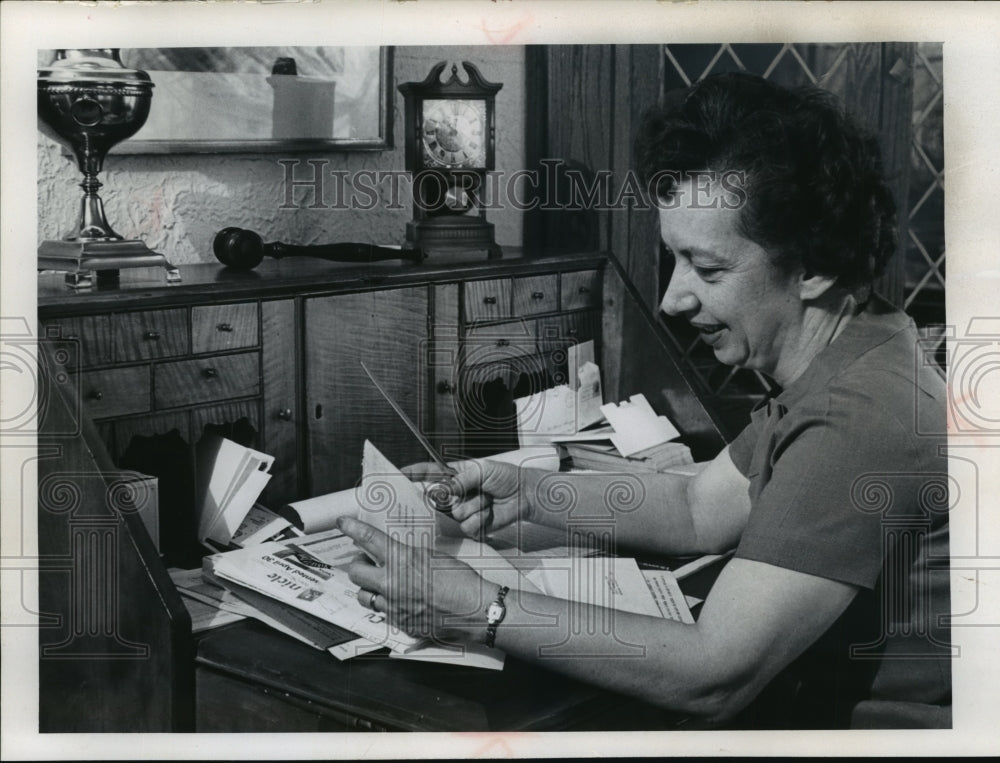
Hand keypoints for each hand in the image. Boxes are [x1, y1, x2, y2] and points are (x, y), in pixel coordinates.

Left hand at [338, 516, 483, 639]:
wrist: (474, 609)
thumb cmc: (461, 581)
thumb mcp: (433, 557)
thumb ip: (409, 556)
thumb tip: (397, 555)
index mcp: (402, 560)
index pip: (368, 539)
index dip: (352, 528)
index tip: (343, 523)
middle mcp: (392, 583)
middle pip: (356, 572)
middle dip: (359, 565)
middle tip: (367, 563)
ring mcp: (394, 606)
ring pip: (364, 596)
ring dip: (369, 588)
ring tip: (381, 584)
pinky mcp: (399, 623)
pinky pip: (383, 613)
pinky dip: (387, 605)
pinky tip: (401, 601)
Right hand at [402, 459, 528, 536]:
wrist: (524, 495)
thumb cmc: (506, 477)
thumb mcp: (482, 470)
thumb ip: (461, 479)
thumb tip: (445, 490)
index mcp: (455, 475)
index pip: (429, 472)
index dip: (414, 474)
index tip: (399, 474)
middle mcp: (456, 493)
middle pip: (438, 498)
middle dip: (451, 497)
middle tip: (469, 491)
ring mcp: (463, 510)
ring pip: (456, 513)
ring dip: (475, 506)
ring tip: (488, 499)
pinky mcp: (472, 525)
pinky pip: (467, 526)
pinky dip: (480, 519)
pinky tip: (489, 512)